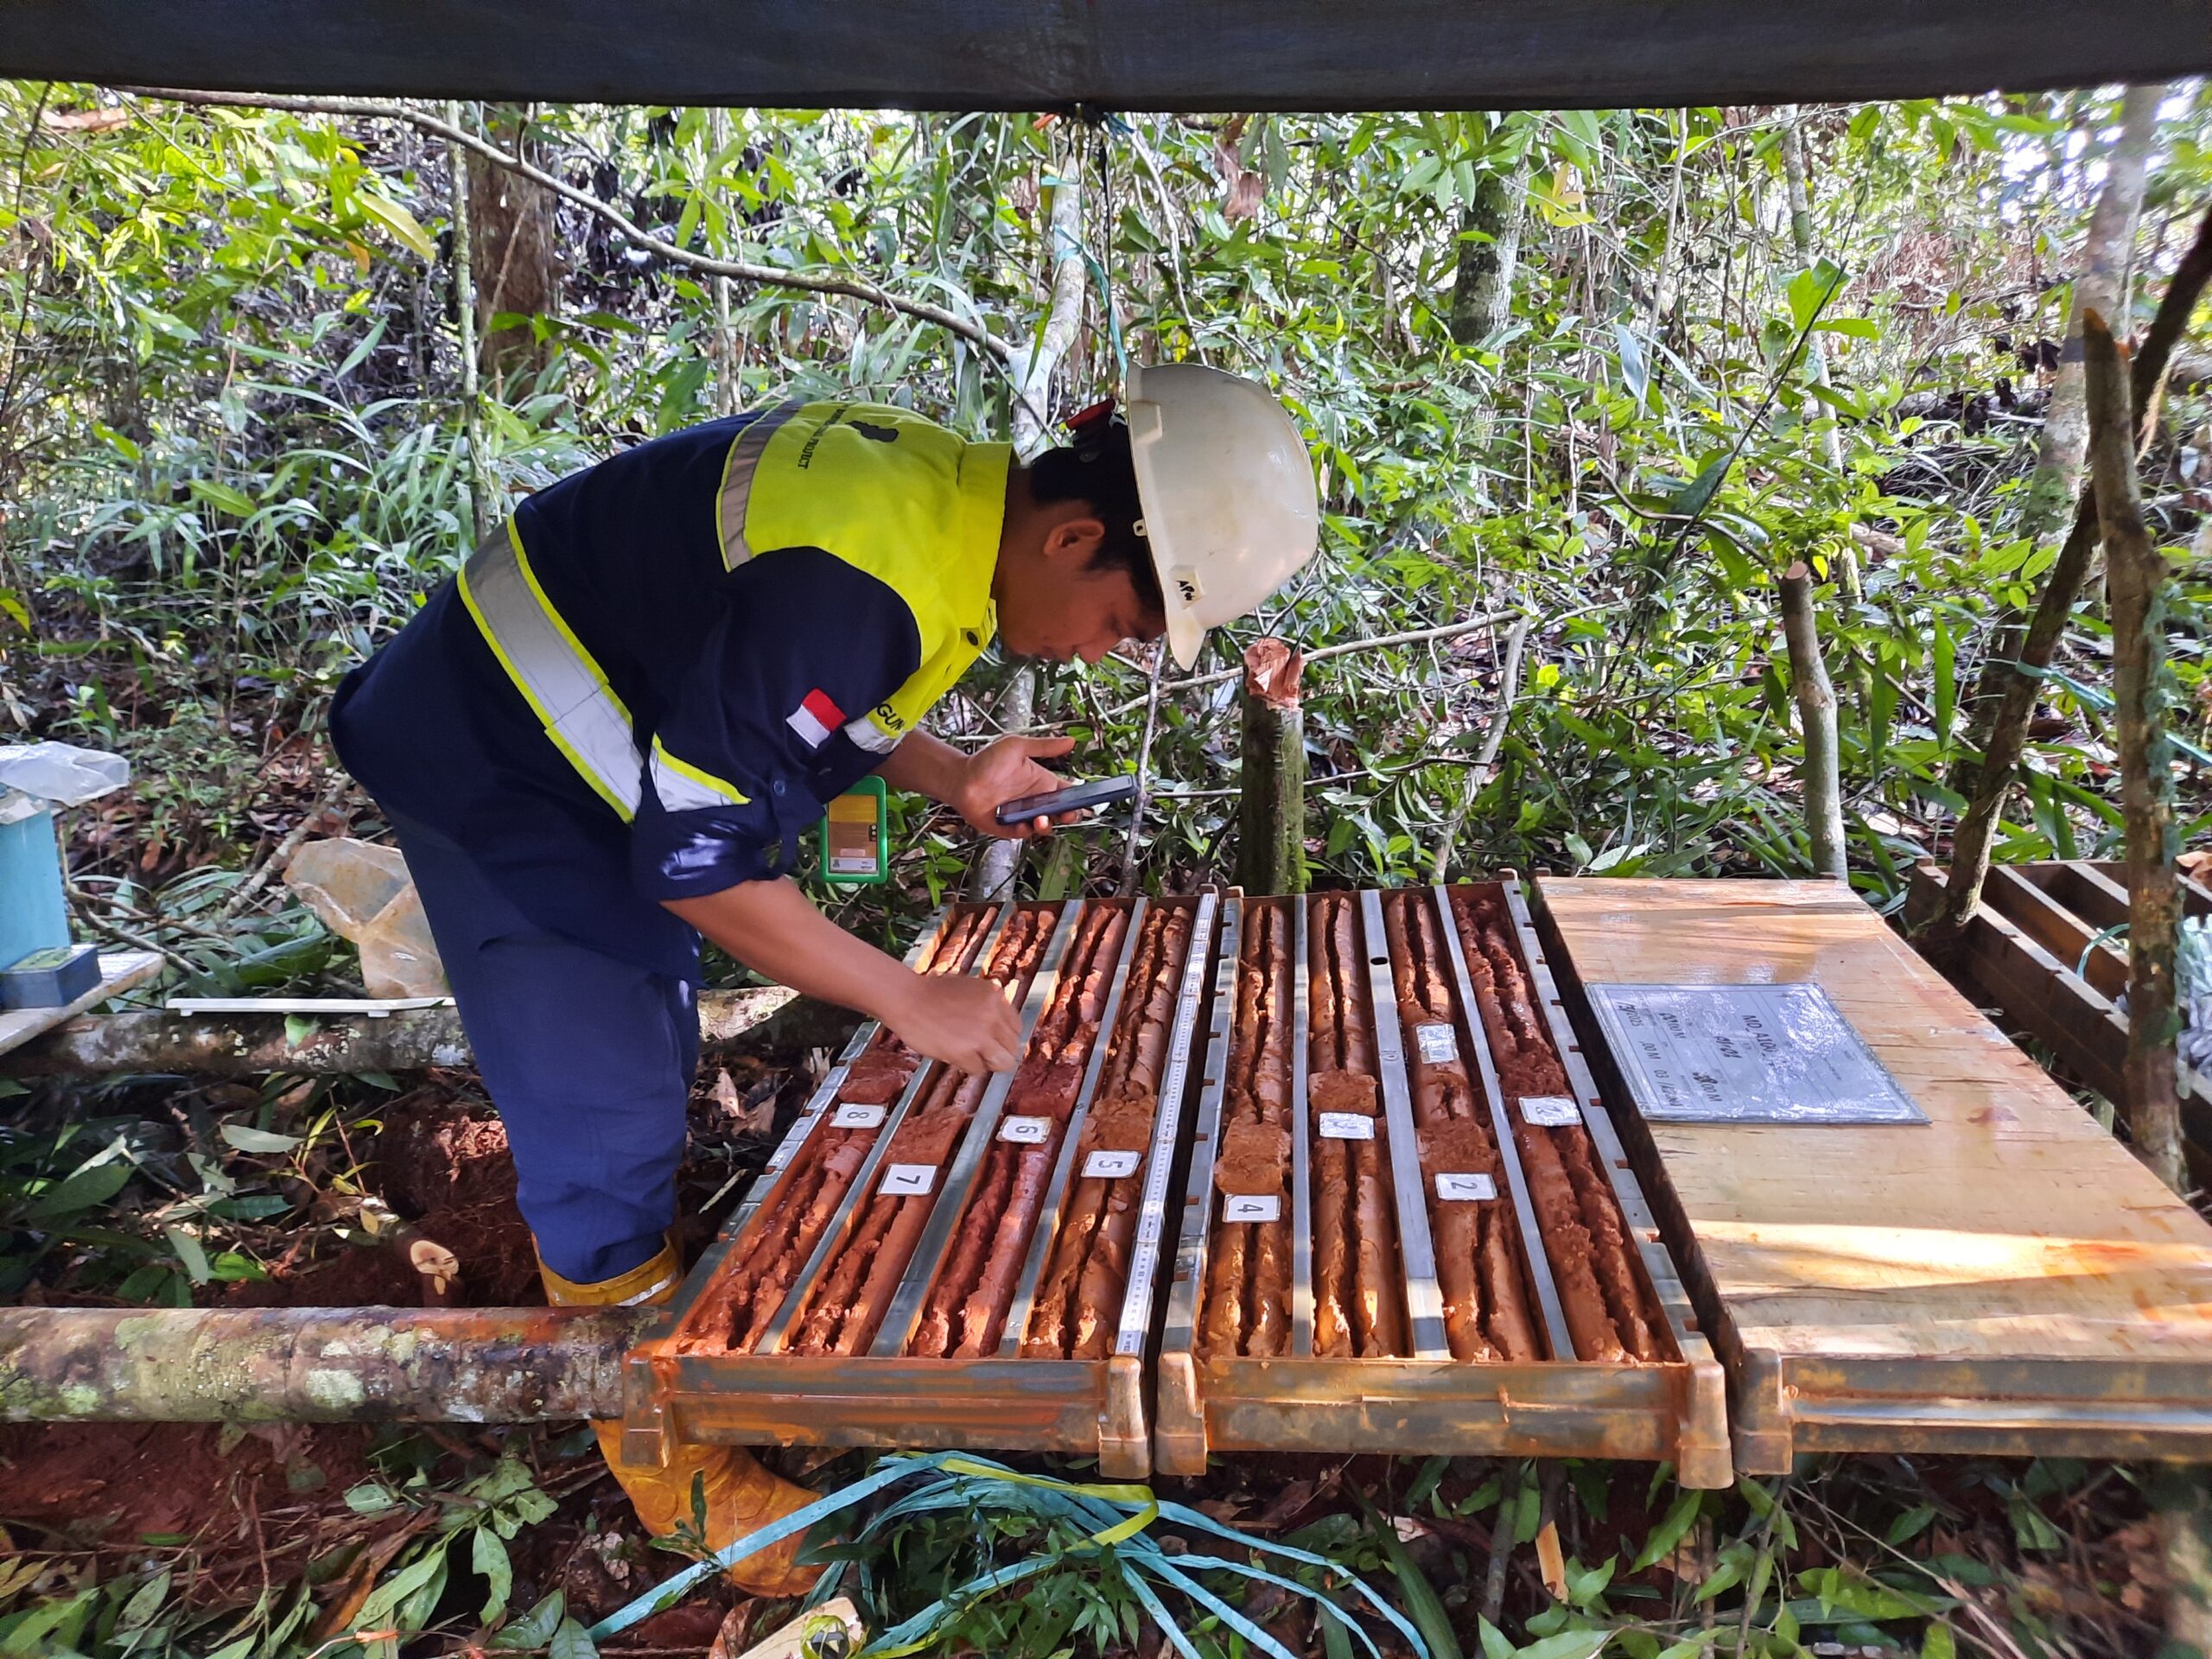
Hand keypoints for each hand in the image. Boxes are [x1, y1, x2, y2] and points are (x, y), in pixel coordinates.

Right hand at [883, 972, 1022, 1073]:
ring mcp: (981, 1034)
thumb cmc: (931, 992)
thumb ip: (988, 1006)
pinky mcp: (965, 1051)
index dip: (1004, 1037)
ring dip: (989, 1063)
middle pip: (1012, 1047)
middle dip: (998, 1052)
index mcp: (995, 996)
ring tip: (973, 1058)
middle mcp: (993, 1014)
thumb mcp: (970, 989)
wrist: (907, 998)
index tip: (994, 1041)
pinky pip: (978, 1070)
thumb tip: (1000, 1029)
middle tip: (981, 1052)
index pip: (1016, 1027)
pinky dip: (968, 1067)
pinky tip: (955, 1055)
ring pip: (1002, 1062)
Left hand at [955, 733, 1083, 840]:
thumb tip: (1070, 740)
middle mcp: (1035, 801)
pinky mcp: (1007, 827)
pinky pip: (1021, 833)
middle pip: (1060, 814)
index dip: (1078, 798)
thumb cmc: (987, 761)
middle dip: (1068, 816)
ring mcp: (1022, 816)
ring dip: (1046, 825)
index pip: (1067, 794)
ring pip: (1044, 826)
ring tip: (1041, 819)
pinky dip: (1024, 831)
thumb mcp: (1017, 747)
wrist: (961, 777)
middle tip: (1068, 813)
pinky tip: (1022, 824)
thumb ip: (1044, 746)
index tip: (1084, 798)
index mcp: (1042, 783)